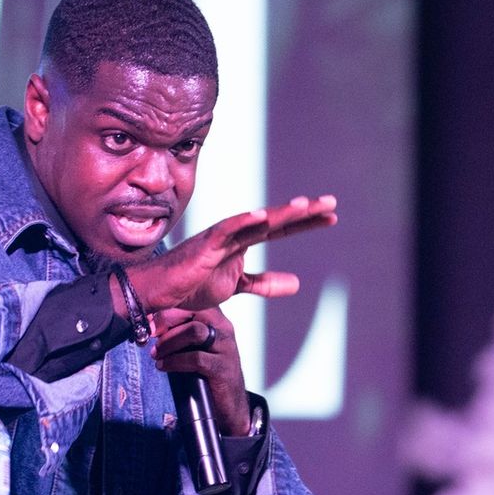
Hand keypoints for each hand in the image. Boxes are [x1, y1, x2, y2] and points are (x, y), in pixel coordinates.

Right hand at [124, 195, 337, 314]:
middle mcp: (236, 232)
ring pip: (256, 221)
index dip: (306, 222)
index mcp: (244, 241)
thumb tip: (296, 283)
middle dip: (303, 212)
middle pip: (275, 219)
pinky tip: (261, 216)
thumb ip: (264, 282)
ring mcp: (221, 236)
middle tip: (331, 203)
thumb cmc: (192, 284)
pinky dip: (242, 221)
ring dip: (280, 214)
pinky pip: (226, 230)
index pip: (281, 228)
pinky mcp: (205, 245)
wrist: (161, 291)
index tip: (331, 216)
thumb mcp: (237, 285)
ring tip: (304, 206)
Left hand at [151, 306, 250, 436]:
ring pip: (194, 331)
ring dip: (169, 342)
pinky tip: (163, 367)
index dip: (168, 308)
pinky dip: (174, 362)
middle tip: (150, 334)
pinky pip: (196, 358)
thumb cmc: (208, 373)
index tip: (149, 320)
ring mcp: (226, 348)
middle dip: (166, 320)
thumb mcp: (195, 347)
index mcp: (216, 320)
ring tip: (156, 353)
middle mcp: (224, 329)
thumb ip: (180, 333)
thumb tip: (151, 324)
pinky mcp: (223, 368)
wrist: (229, 404)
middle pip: (194, 311)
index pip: (193, 302)